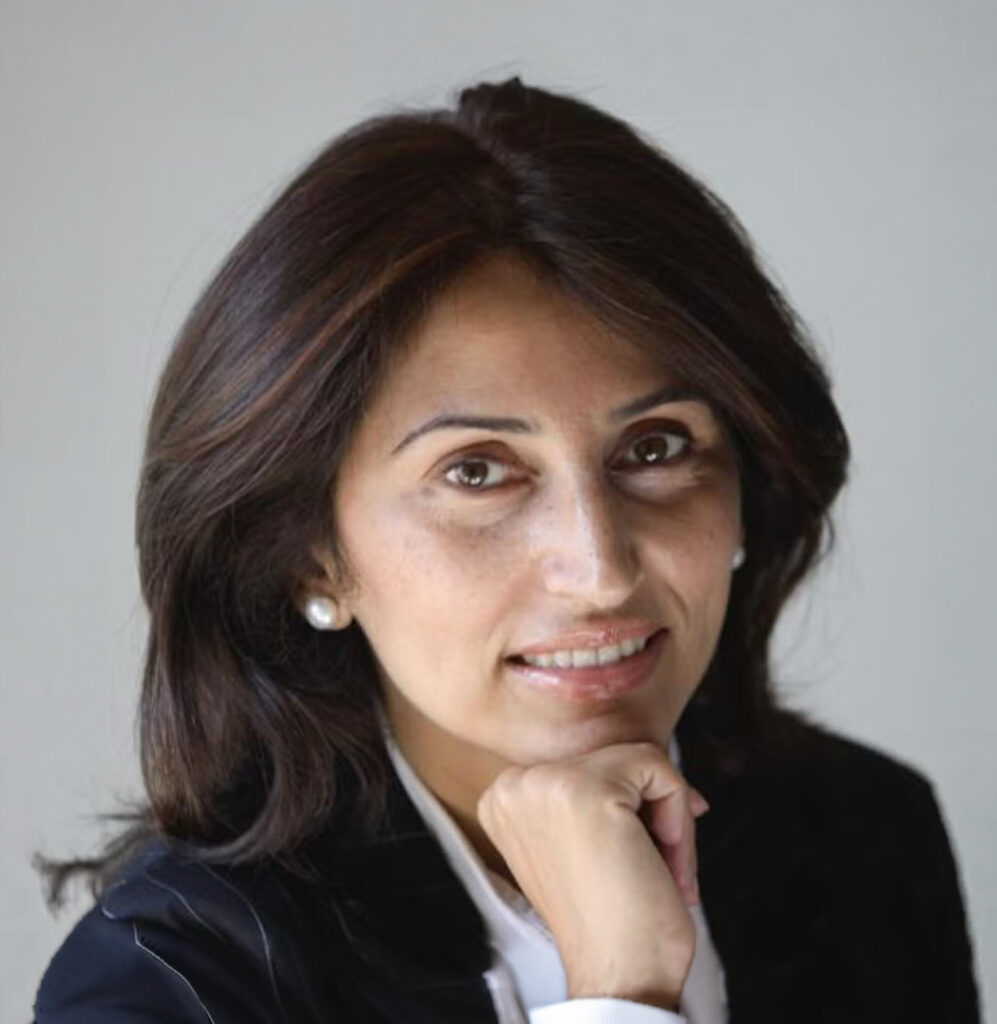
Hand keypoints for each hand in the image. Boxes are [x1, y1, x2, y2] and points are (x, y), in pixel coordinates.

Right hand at [476, 741, 708, 1011]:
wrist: (616, 979)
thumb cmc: (610, 922)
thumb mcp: (581, 844)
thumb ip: (597, 798)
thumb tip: (658, 772)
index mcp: (505, 798)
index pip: (587, 766)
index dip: (628, 808)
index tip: (639, 856)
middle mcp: (515, 783)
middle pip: (613, 759)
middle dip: (650, 812)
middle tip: (655, 868)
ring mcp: (547, 783)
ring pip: (640, 761)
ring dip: (669, 818)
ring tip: (661, 870)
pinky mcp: (589, 790)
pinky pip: (661, 771)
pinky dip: (681, 818)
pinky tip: (665, 865)